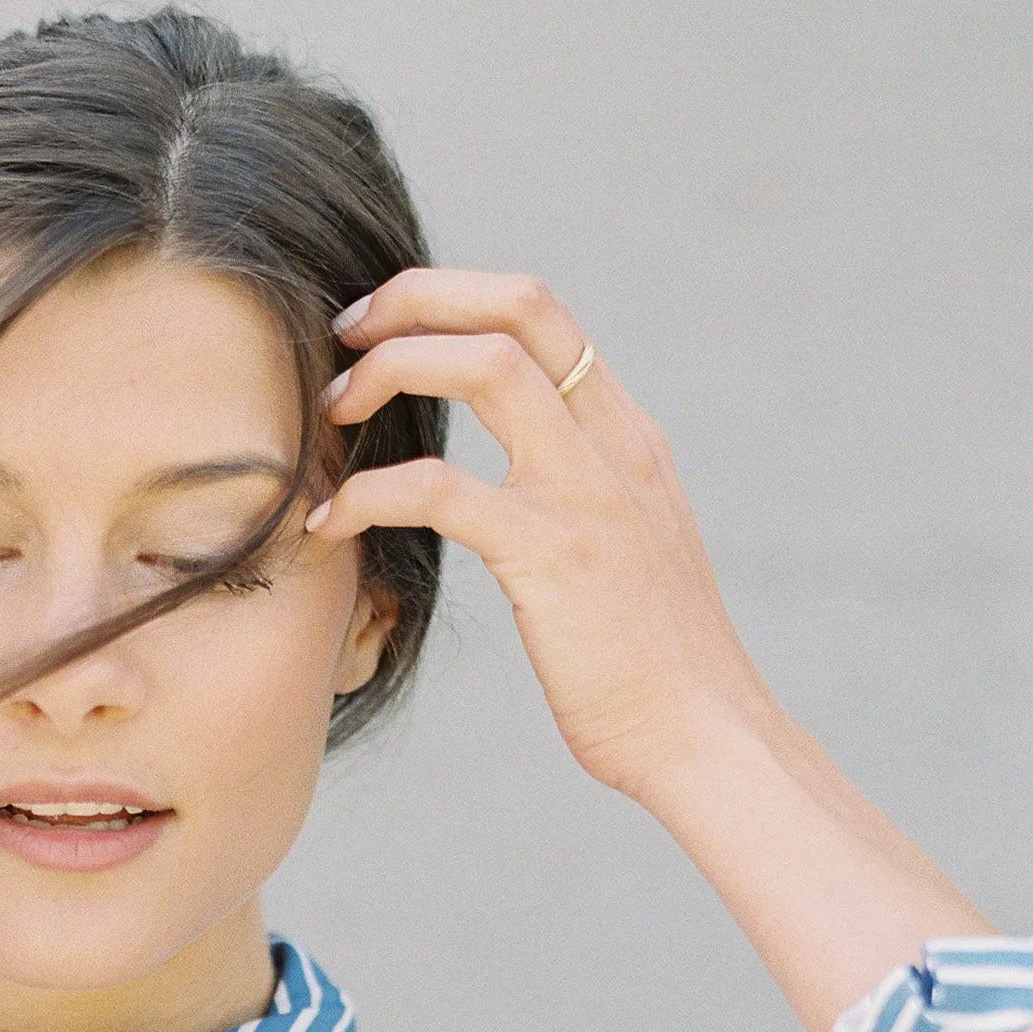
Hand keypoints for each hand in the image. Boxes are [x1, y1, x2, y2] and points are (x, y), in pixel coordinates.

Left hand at [306, 269, 775, 800]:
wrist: (702, 734)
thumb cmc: (653, 665)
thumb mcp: (624, 550)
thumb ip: (579, 498)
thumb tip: (513, 491)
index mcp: (627, 437)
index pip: (543, 315)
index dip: (454, 297)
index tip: (388, 326)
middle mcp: (613, 445)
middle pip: (518, 305)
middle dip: (418, 299)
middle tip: (345, 337)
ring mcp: (587, 493)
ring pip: (485, 365)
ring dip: (392, 369)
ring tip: (333, 414)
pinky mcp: (551, 555)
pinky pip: (441, 488)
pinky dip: (370, 491)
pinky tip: (330, 522)